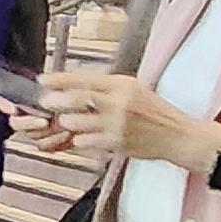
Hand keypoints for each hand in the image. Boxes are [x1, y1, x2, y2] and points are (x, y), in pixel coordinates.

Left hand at [35, 71, 220, 172]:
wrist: (177, 136)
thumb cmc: (154, 113)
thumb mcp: (133, 89)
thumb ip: (106, 87)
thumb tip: (75, 85)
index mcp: (122, 85)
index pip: (85, 78)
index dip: (60, 79)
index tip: (43, 80)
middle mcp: (119, 102)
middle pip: (78, 98)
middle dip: (56, 100)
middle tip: (45, 101)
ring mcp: (118, 124)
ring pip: (79, 122)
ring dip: (66, 122)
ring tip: (63, 121)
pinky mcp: (117, 143)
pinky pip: (87, 142)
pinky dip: (78, 139)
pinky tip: (79, 137)